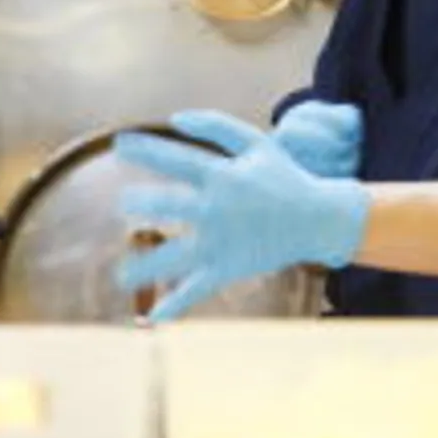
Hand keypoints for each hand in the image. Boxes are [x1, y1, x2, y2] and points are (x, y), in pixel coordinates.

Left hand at [113, 111, 369, 321]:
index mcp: (223, 175)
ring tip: (121, 276)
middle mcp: (218, 209)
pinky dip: (177, 304)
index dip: (146, 149)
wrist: (319, 219)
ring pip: (177, 256)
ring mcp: (222, 242)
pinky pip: (198, 288)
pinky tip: (154, 319)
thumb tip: (176, 118)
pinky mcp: (229, 267)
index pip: (177, 159)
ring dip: (148, 267)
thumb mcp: (255, 143)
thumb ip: (216, 126)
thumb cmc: (283, 176)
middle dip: (145, 203)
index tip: (119, 143)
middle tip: (122, 202)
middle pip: (172, 206)